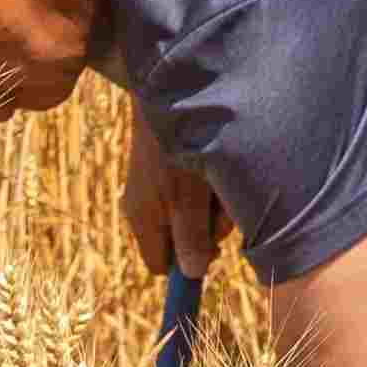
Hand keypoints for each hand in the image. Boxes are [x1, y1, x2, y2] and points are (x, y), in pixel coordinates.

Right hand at [120, 117, 223, 277]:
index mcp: (144, 220)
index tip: (214, 251)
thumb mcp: (186, 196)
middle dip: (211, 228)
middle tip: (222, 203)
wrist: (167, 93)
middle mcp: (149, 207)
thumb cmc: (175, 147)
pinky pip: (202, 191)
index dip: (188, 265)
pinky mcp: (175, 170)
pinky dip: (217, 184)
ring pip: (199, 214)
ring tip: (221, 177)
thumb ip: (189, 235)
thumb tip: (191, 273)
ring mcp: (161, 188)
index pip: (162, 264)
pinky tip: (221, 166)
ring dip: (218, 203)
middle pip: (187, 240)